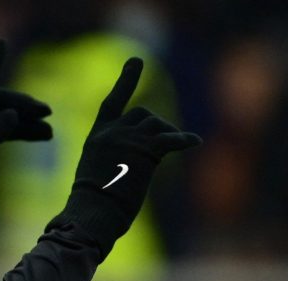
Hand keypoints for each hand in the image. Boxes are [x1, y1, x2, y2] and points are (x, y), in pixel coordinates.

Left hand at [0, 40, 51, 241]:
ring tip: (50, 133)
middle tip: (47, 112)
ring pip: (7, 118)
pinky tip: (43, 138)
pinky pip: (7, 133)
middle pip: (0, 101)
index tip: (3, 44)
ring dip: (28, 122)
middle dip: (24, 105)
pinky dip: (24, 134)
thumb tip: (13, 114)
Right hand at [48, 57, 200, 257]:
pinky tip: (194, 141)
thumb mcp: (96, 174)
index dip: (126, 81)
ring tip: (175, 147)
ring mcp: (129, 139)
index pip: (113, 103)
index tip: (137, 62)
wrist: (93, 211)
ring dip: (167, 134)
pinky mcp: (147, 150)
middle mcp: (112, 133)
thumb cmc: (92, 205)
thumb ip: (112, 159)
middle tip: (162, 144)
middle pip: (142, 115)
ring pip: (156, 124)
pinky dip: (184, 139)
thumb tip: (132, 165)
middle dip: (155, 126)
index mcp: (97, 137)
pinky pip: (172, 139)